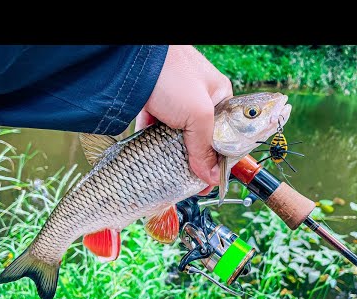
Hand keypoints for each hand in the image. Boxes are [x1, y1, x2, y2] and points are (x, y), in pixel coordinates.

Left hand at [135, 45, 232, 194]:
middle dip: (195, 160)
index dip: (219, 159)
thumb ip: (205, 147)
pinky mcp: (152, 106)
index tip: (210, 181)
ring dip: (173, 155)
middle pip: (200, 139)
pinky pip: (155, 131)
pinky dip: (154, 145)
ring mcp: (174, 103)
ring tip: (171, 175)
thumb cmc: (173, 74)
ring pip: (177, 137)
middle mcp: (197, 100)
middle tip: (189, 182)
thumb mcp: (198, 114)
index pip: (225, 135)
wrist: (131, 58)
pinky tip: (152, 160)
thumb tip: (210, 177)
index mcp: (218, 97)